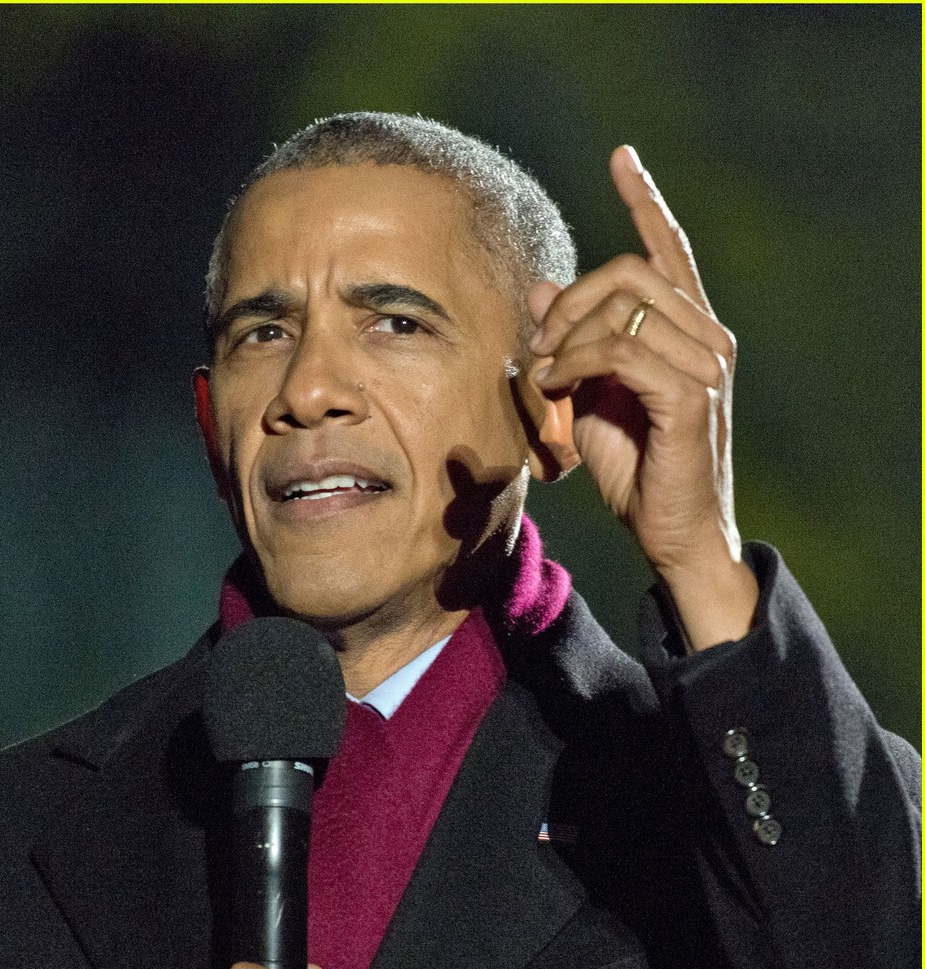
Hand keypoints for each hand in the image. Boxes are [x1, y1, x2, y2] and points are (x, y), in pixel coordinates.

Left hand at [526, 145, 757, 649]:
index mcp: (688, 331)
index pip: (669, 251)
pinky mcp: (691, 396)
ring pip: (624, 307)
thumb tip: (544, 288)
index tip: (622, 156)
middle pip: (631, 271)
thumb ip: (574, 343)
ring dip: (568, 337)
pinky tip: (555, 387)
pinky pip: (621, 351)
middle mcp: (707, 337)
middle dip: (571, 299)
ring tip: (544, 376)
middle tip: (538, 348)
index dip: (644, 200)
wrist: (675, 535)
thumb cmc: (638, 471)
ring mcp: (705, 364)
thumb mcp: (592, 399)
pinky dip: (576, 363)